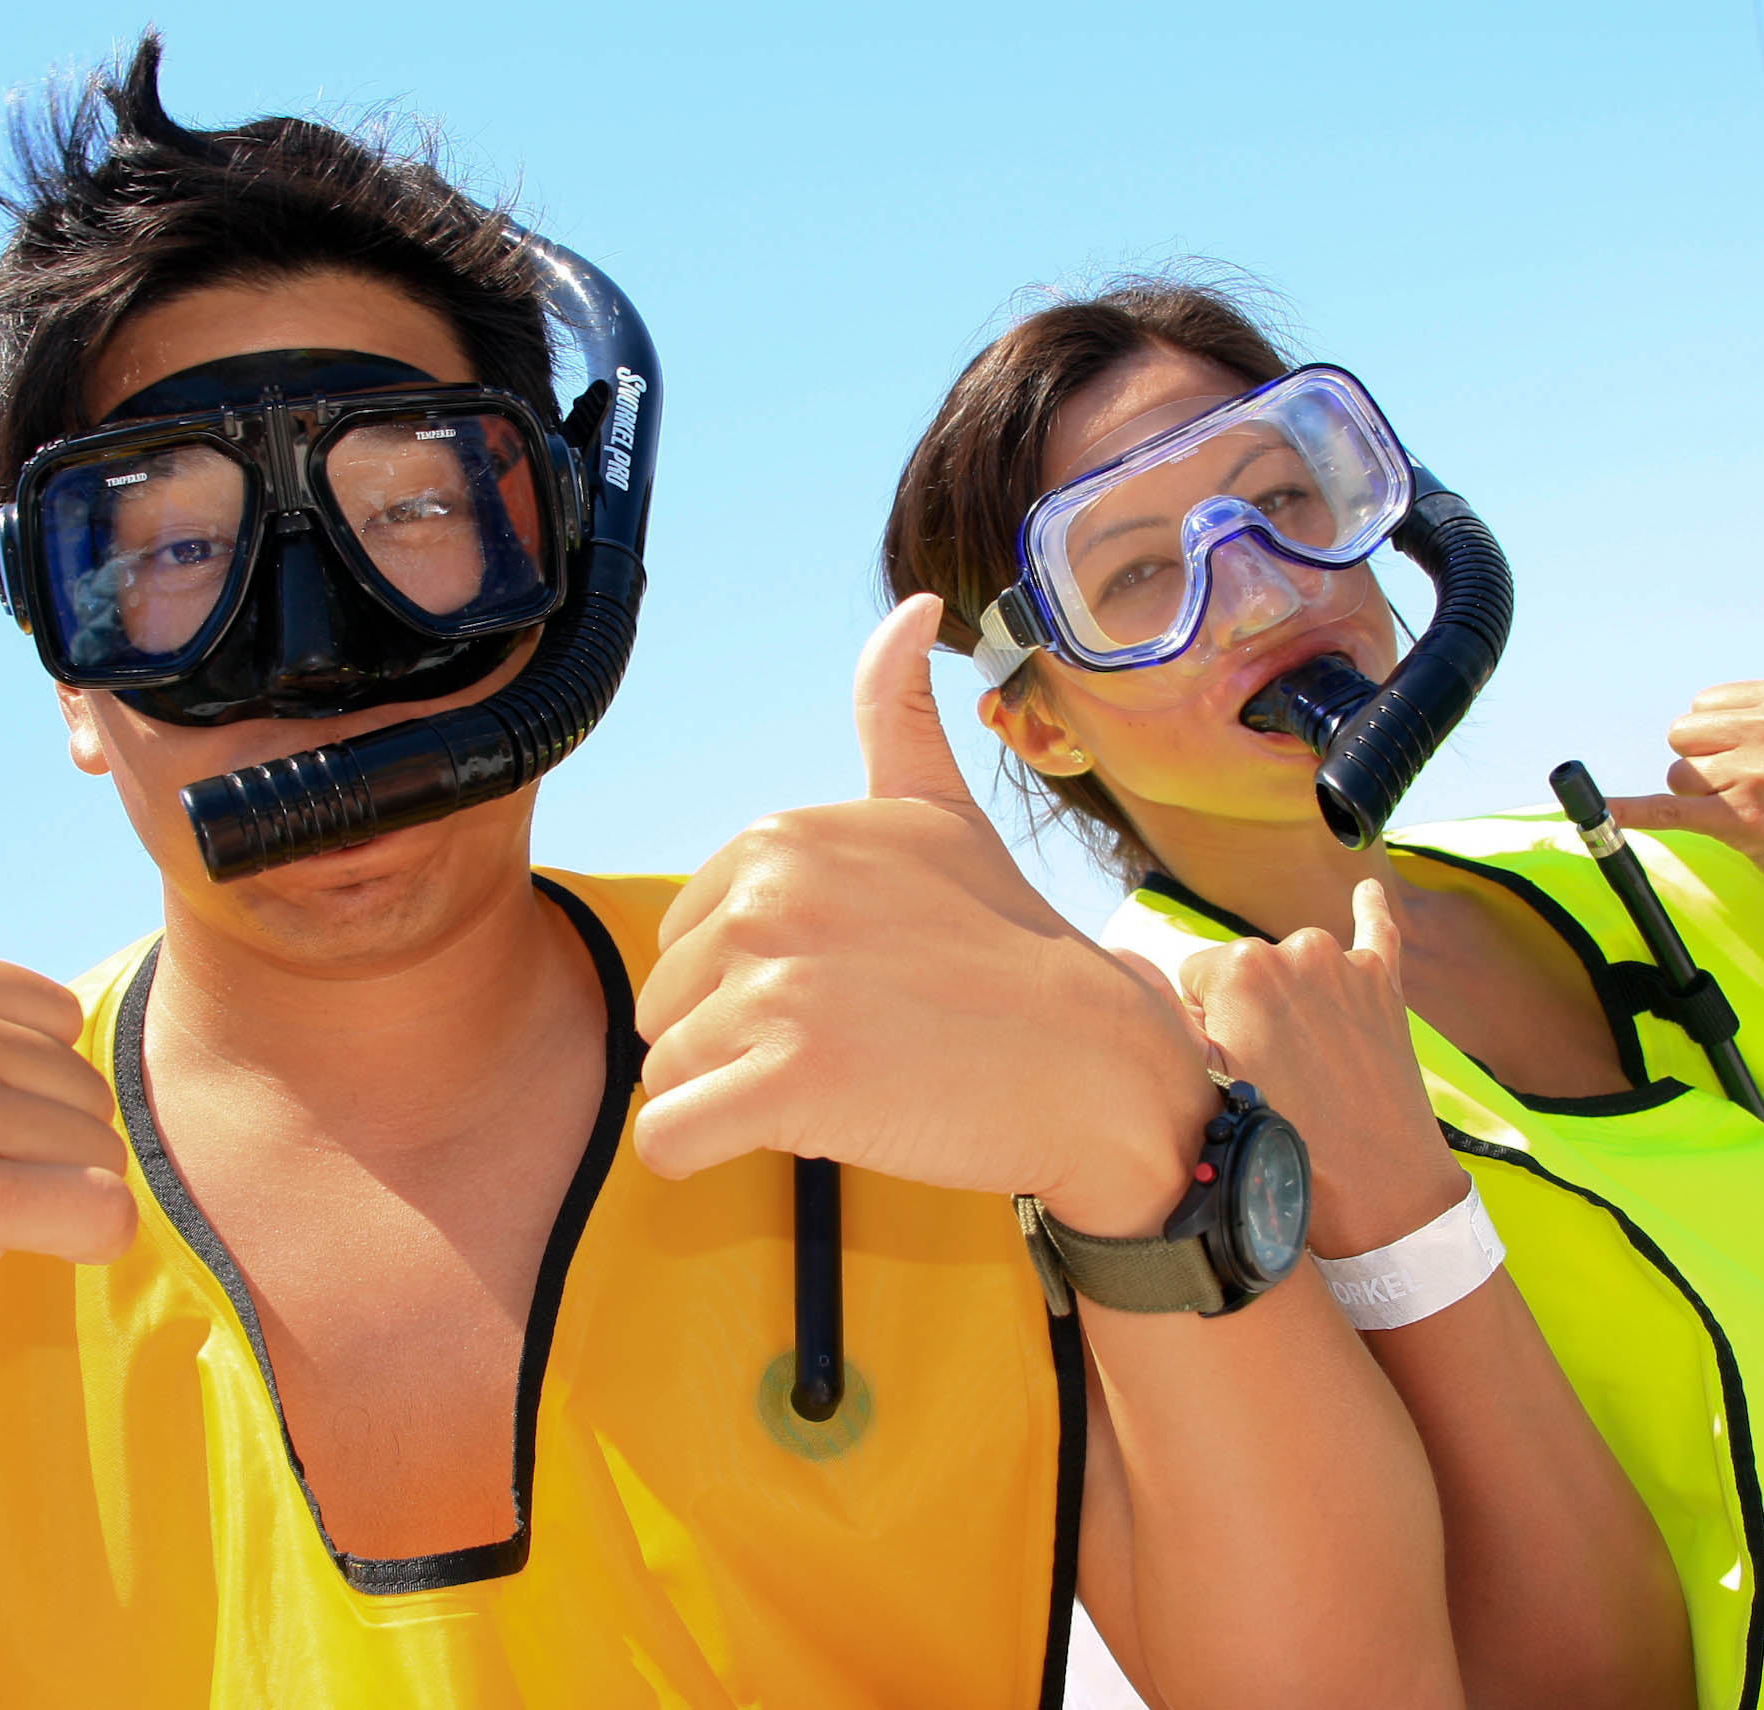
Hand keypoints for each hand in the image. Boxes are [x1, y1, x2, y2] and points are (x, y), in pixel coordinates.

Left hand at [634, 596, 1216, 1237]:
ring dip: (738, 1101)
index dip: (759, 985)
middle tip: (857, 1042)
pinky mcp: (789, 1080)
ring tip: (847, 1083)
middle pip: (664, 1007)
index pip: (688, 940)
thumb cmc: (1013, 951)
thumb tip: (914, 608)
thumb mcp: (944, 814)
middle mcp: (768, 895)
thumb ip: (897, 717)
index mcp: (780, 837)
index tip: (855, 987)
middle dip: (740, 1046)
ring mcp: (777, 985)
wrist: (1098, 1065)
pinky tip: (799, 1134)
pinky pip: (666, 1138)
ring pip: (667, 1073)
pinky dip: (707, 1155)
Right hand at [1177, 881, 1464, 1258]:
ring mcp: (1346, 965)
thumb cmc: (1282, 1140)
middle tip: (1265, 1069)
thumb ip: (1177, 1028)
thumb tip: (1152, 995)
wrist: (1375, 1189)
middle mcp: (1295, 950)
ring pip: (1293, 964)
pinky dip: (1372, 912)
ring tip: (1304, 1057)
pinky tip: (1367, 890)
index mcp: (1241, 968)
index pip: (1194, 977)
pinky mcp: (1386, 986)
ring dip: (1291, 996)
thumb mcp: (1202, 1084)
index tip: (1225, 1062)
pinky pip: (1377, 931)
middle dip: (1246, 1010)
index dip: (1203, 1022)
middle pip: (1245, 970)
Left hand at [1605, 583, 1763, 929]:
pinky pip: (1667, 810)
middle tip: (1760, 791)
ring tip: (1758, 814)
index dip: (1725, 740)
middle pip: (1684, 738)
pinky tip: (1596, 814)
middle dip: (1707, 768)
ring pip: (1679, 778)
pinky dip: (1630, 814)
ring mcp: (1760, 773)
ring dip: (1704, 802)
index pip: (1705, 706)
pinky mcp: (1743, 819)